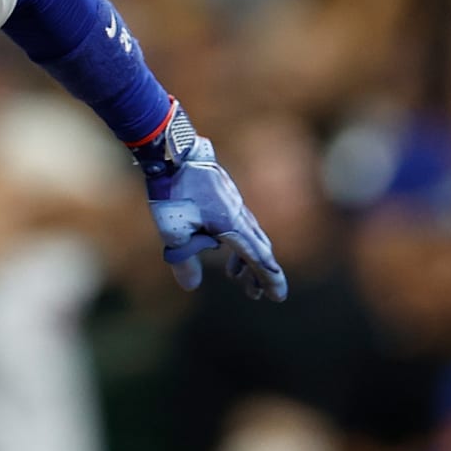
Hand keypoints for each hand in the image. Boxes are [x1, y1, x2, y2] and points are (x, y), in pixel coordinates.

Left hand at [143, 135, 286, 300]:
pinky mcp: (226, 196)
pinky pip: (239, 223)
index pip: (258, 258)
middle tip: (255, 294)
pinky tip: (220, 245)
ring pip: (250, 236)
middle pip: (258, 249)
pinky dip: (237, 241)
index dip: (269, 279)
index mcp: (232, 226)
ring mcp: (235, 203)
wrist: (173, 154)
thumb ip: (183, 261)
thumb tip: (191, 287)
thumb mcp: (172, 232)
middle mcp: (240, 215)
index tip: (278, 296)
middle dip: (258, 273)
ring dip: (246, 258)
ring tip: (235, 276)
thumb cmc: (173, 192)